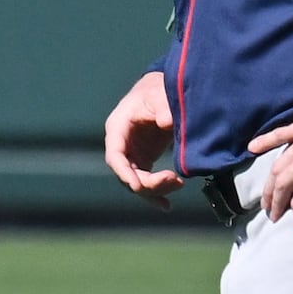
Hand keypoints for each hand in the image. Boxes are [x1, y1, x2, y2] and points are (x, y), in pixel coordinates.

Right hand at [103, 70, 180, 203]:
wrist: (163, 88)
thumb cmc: (158, 89)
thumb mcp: (160, 96)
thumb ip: (163, 108)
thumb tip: (166, 123)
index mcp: (118, 127)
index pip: (115, 155)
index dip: (124, 173)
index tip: (138, 186)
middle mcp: (121, 143)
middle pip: (127, 173)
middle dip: (148, 183)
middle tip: (173, 181)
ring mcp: (132, 153)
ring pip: (137, 181)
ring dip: (155, 189)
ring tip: (178, 185)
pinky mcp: (143, 158)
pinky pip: (146, 181)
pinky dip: (156, 193)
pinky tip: (166, 205)